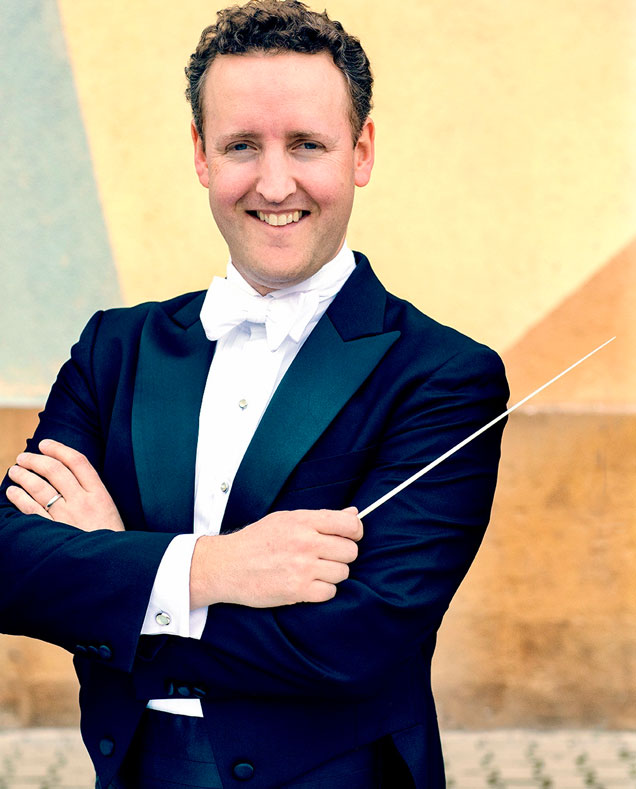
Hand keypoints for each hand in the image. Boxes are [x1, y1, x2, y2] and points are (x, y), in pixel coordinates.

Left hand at [6, 439, 124, 531]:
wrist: (111, 565)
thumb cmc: (110, 537)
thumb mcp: (109, 510)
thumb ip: (91, 492)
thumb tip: (66, 474)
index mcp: (100, 494)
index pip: (77, 462)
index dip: (59, 449)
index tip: (46, 444)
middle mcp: (82, 502)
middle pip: (55, 471)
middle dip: (36, 460)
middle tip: (24, 457)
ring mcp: (66, 517)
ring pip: (40, 487)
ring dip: (23, 475)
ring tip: (15, 470)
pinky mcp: (54, 532)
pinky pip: (31, 510)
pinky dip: (19, 497)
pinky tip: (13, 491)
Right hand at [190, 507, 362, 608]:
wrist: (227, 566)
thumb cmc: (257, 541)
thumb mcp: (286, 519)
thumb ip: (321, 517)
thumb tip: (354, 513)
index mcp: (303, 521)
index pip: (350, 524)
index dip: (355, 532)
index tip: (349, 537)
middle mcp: (305, 542)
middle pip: (350, 551)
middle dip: (342, 555)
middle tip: (327, 557)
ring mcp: (302, 567)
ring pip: (342, 573)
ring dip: (332, 574)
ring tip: (314, 571)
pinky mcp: (297, 590)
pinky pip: (330, 592)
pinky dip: (323, 591)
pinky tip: (309, 584)